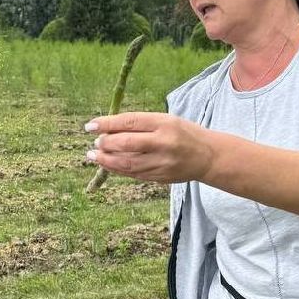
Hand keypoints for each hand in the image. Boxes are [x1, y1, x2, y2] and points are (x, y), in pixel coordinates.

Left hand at [85, 113, 213, 182]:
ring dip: (107, 160)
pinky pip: (134, 174)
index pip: (130, 122)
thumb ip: (140, 124)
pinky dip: (118, 170)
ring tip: (94, 155)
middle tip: (96, 142)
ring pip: (127, 163)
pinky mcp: (161, 177)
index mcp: (164, 123)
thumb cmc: (183, 133)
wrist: (208, 156)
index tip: (90, 126)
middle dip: (106, 144)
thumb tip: (108, 128)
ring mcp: (162, 163)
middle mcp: (163, 143)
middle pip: (126, 144)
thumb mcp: (166, 120)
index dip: (107, 124)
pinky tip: (108, 165)